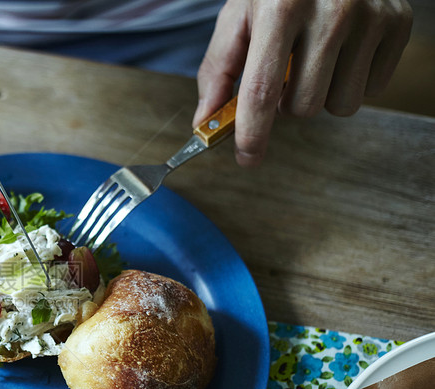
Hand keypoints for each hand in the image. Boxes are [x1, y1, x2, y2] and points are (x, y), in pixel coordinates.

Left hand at [194, 0, 411, 166]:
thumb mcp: (239, 18)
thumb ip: (218, 71)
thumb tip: (205, 123)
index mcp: (280, 8)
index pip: (262, 90)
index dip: (251, 133)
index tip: (246, 158)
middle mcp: (330, 10)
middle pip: (303, 107)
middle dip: (287, 105)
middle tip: (286, 77)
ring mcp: (370, 16)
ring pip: (341, 105)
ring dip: (321, 96)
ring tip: (314, 63)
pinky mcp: (398, 23)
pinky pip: (372, 90)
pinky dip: (352, 81)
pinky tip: (343, 52)